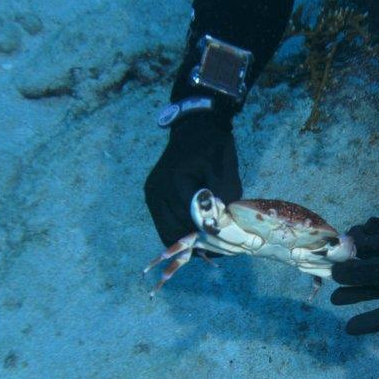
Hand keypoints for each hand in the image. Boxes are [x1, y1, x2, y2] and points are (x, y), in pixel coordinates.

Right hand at [144, 114, 241, 245]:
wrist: (195, 128)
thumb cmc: (213, 147)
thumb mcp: (226, 170)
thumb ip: (223, 198)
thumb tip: (221, 226)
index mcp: (175, 182)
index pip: (192, 219)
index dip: (209, 234)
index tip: (226, 245)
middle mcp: (158, 191)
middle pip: (177, 229)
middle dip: (198, 241)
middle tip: (219, 249)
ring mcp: (152, 195)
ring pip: (167, 231)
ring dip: (187, 239)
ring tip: (208, 244)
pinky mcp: (152, 198)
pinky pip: (163, 224)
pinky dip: (178, 232)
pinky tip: (195, 234)